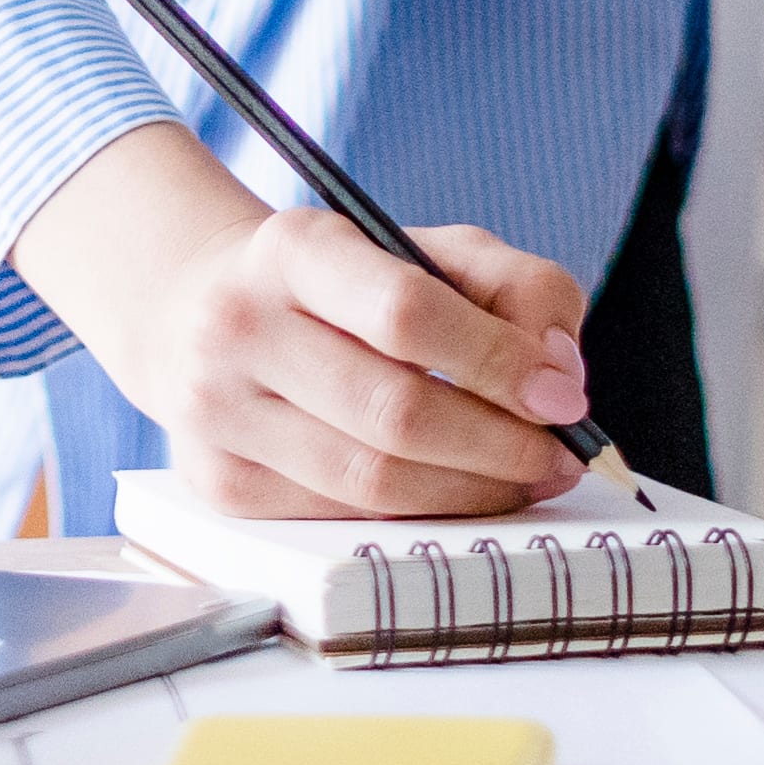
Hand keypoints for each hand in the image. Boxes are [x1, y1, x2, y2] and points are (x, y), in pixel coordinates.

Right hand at [11, 120, 591, 516]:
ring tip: (526, 480)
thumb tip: (558, 371)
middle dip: (500, 444)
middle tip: (563, 456)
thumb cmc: (343, 286)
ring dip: (471, 491)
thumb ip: (515, 287)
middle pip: (394, 411)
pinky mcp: (217, 482)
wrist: (199, 312)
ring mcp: (217, 412)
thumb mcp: (426, 250)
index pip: (405, 312)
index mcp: (293, 248)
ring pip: (370, 480)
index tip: (565, 396)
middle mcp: (237, 326)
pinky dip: (417, 513)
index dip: (498, 361)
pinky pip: (341, 516)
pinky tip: (458, 494)